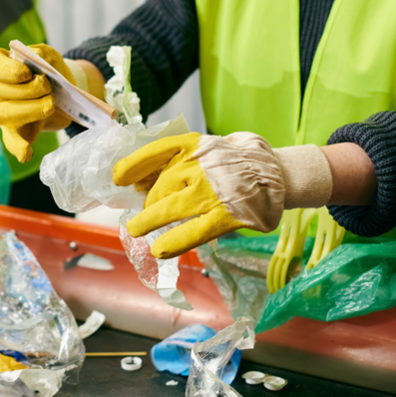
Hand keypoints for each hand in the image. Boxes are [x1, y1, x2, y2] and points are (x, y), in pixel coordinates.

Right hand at [0, 44, 74, 162]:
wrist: (60, 92)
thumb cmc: (49, 71)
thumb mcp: (48, 56)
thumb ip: (42, 54)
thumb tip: (37, 58)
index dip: (9, 70)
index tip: (26, 73)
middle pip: (2, 91)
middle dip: (28, 90)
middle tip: (48, 88)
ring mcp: (1, 111)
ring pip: (7, 114)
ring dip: (31, 110)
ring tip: (50, 104)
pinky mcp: (13, 130)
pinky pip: (10, 140)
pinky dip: (18, 148)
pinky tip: (26, 153)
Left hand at [114, 132, 289, 258]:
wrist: (278, 172)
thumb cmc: (232, 162)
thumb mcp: (204, 150)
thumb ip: (176, 162)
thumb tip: (138, 182)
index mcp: (192, 146)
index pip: (154, 152)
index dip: (132, 166)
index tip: (118, 178)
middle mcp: (199, 165)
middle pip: (159, 187)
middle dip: (150, 203)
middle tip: (146, 215)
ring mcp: (212, 192)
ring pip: (169, 209)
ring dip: (148, 222)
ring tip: (136, 231)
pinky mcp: (226, 216)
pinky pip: (193, 231)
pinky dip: (174, 242)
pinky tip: (160, 250)